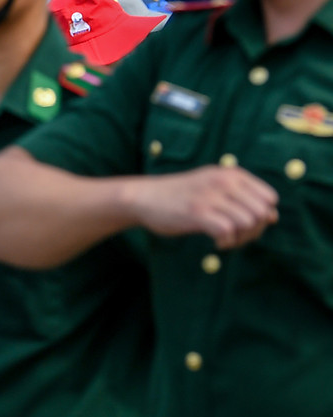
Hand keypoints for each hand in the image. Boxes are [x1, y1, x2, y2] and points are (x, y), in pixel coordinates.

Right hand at [128, 165, 277, 249]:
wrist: (143, 197)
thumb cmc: (180, 195)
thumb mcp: (214, 186)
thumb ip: (242, 197)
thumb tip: (273, 217)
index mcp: (231, 174)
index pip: (269, 198)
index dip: (263, 215)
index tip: (245, 224)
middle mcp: (224, 182)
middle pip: (261, 213)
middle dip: (254, 230)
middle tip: (236, 236)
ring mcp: (210, 197)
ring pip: (248, 222)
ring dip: (241, 238)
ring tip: (226, 239)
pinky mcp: (197, 213)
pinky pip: (228, 231)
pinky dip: (226, 242)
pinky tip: (216, 242)